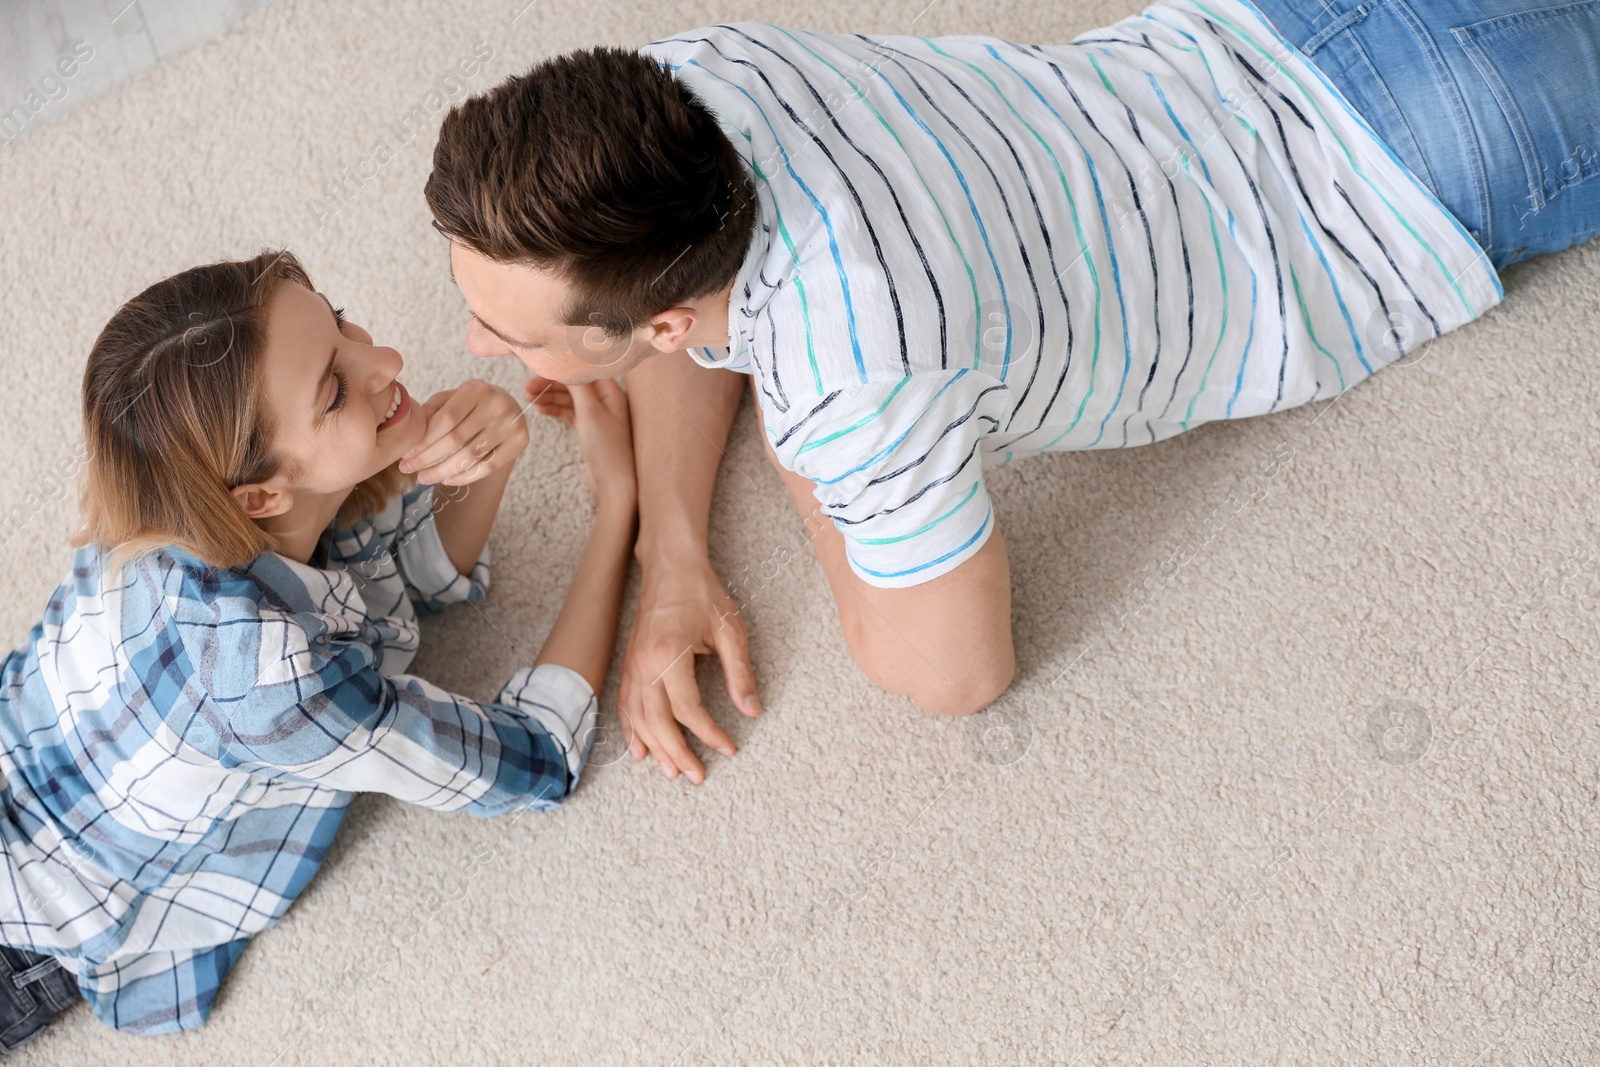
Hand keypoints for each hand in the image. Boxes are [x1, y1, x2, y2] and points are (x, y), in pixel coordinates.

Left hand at [400, 380, 529, 485]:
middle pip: (456, 439)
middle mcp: (497, 405)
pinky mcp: (519, 443)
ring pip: (470, 456)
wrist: (509, 407)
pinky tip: (448, 480)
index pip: (446, 419)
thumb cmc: (472, 403)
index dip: (424, 439)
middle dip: (428, 458)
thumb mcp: (452, 398)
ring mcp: (511, 425)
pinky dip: (465, 477)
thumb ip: (432, 410)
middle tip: (408, 469)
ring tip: (424, 478)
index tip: (406, 454)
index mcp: (477, 389)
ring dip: (443, 471)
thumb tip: (410, 433)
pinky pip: (488, 467)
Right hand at [525, 376, 636, 507]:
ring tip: (529, 397)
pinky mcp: (591, 431)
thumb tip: (566, 363)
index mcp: (612, 392)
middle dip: (552, 383)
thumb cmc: (607, 449)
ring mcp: (599, 417)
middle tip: (527, 386)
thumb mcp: (590, 412)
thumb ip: (577, 386)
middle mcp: (607, 402)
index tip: (541, 367)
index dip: (563, 368)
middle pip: (576, 385)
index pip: (585, 371)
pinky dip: (557, 410)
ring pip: (571, 400)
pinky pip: (571, 414)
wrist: (615, 485)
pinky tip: (542, 409)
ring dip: (551, 397)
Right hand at [616, 555, 761, 783]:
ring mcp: (632, 664)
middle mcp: (644, 662)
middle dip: (677, 753)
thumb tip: (752, 710)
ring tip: (671, 772)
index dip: (708, 733)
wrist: (671, 566)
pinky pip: (625, 704)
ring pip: (638, 718)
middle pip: (657, 721)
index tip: (729, 748)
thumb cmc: (703, 594)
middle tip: (697, 776)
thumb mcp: (730, 631)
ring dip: (654, 748)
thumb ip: (740, 672)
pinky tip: (639, 750)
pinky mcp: (628, 664)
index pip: (688, 708)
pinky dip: (631, 730)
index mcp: (670, 652)